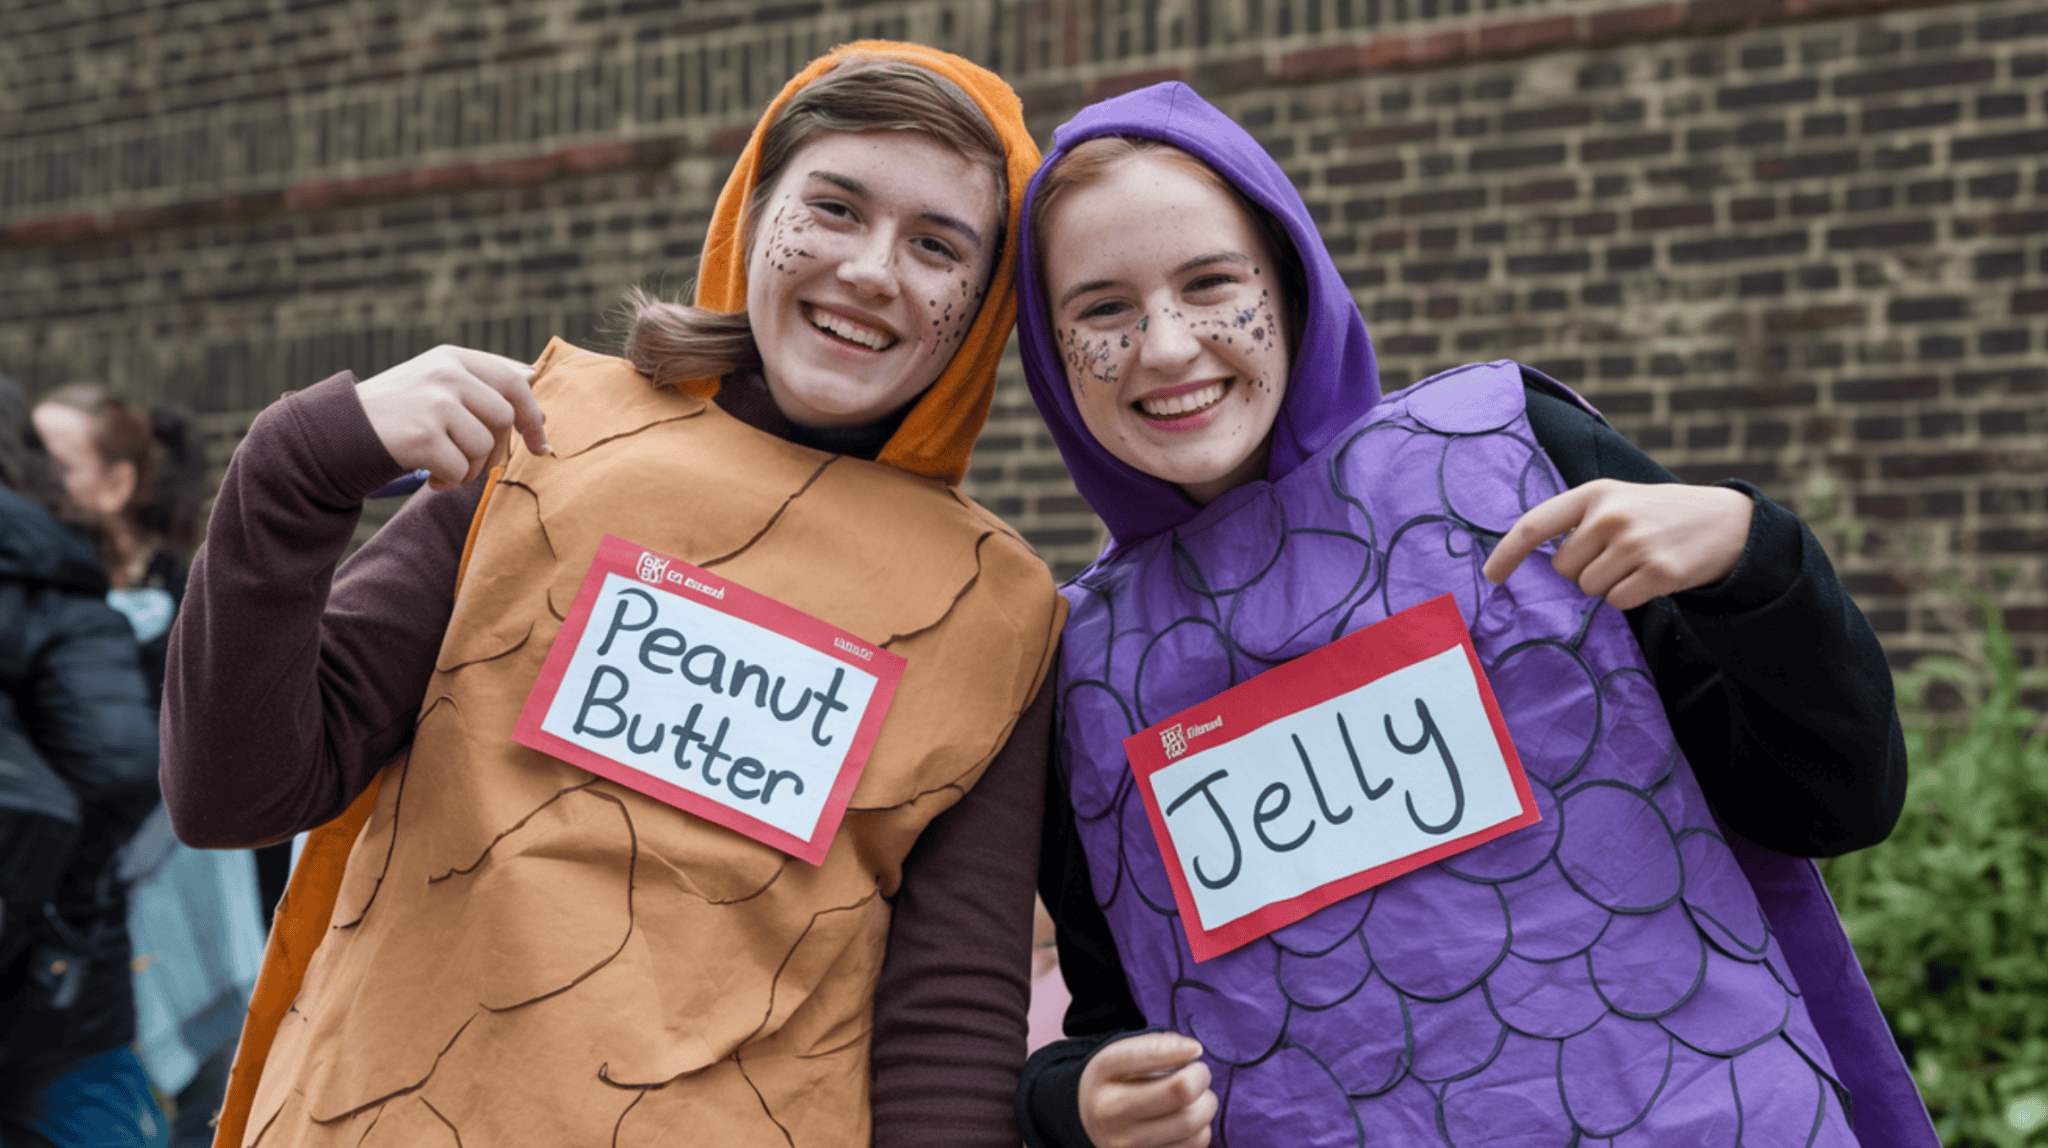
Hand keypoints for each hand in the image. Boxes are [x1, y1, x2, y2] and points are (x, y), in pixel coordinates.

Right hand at [356, 346, 547, 490]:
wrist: (338, 432)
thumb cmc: (398, 414)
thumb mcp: (436, 384)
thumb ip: (480, 384)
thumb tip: (535, 387)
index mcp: (453, 359)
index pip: (514, 381)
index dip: (533, 415)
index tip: (539, 443)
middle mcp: (446, 374)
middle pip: (505, 418)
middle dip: (497, 449)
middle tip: (474, 463)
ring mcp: (434, 403)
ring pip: (485, 447)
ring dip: (470, 468)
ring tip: (444, 467)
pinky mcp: (423, 435)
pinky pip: (461, 469)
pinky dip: (450, 481)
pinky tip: (431, 477)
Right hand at [1079, 1033, 1215, 1147]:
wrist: (1090, 1122)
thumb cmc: (1117, 1081)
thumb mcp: (1121, 1053)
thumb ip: (1155, 1045)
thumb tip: (1193, 1051)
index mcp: (1103, 1072)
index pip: (1151, 1055)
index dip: (1181, 1050)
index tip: (1195, 1050)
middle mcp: (1110, 1111)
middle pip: (1181, 1091)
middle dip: (1201, 1077)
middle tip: (1198, 1073)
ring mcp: (1126, 1144)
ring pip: (1193, 1122)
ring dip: (1205, 1106)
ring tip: (1193, 1100)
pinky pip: (1195, 1145)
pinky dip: (1201, 1130)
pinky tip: (1185, 1122)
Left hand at [1482, 479, 1753, 609]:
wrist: (1727, 520)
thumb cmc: (1658, 514)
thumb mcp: (1617, 499)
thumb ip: (1577, 520)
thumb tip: (1526, 557)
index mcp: (1594, 493)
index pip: (1535, 526)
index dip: (1507, 553)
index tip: (1491, 577)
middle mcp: (1611, 514)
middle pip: (1563, 569)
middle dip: (1583, 570)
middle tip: (1618, 555)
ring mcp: (1635, 543)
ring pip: (1589, 588)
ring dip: (1609, 585)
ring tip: (1638, 562)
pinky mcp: (1658, 571)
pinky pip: (1617, 601)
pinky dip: (1630, 597)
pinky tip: (1653, 576)